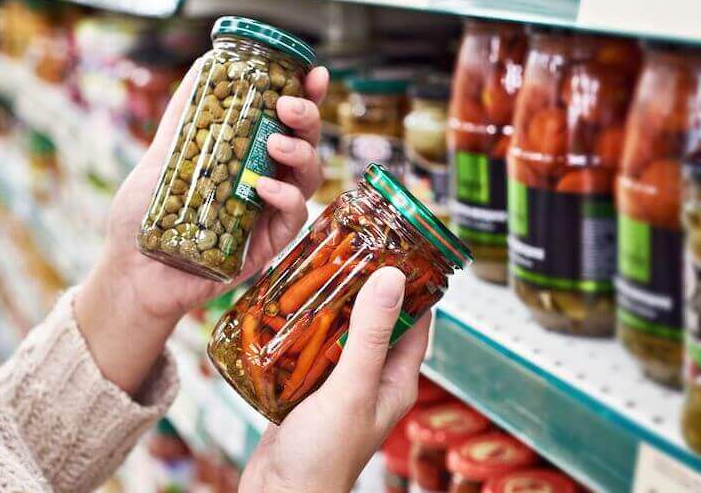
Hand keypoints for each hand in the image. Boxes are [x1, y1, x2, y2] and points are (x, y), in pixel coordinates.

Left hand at [76, 64, 329, 392]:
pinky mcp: (267, 244)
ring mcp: (268, 213)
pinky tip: (263, 187)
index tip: (313, 72)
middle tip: (289, 105)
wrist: (131, 271)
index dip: (306, 96)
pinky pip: (292, 216)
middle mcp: (264, 180)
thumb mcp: (161, 156)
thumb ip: (184, 116)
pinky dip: (284, 197)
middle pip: (305, 144)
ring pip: (309, 177)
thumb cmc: (145, 216)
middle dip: (307, 119)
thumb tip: (206, 63)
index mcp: (246, 157)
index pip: (284, 121)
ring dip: (301, 153)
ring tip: (276, 141)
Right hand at [240, 267, 431, 492]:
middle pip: (376, 321)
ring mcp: (340, 383)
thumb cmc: (322, 458)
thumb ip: (369, 337)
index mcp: (395, 380)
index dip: (413, 285)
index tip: (399, 248)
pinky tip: (291, 307)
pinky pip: (312, 347)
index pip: (417, 321)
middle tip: (351, 249)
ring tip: (319, 269)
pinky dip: (305, 325)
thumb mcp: (351, 390)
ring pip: (341, 331)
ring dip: (332, 304)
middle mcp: (372, 378)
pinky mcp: (309, 387)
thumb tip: (392, 279)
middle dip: (365, 287)